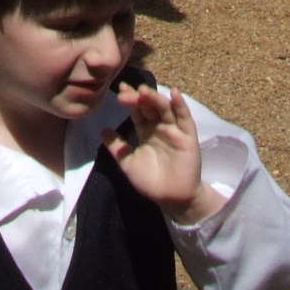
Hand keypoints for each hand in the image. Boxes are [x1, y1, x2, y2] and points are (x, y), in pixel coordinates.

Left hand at [106, 82, 215, 222]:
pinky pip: (185, 118)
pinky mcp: (188, 136)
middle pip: (149, 106)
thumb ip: (117, 148)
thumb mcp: (129, 164)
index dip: (130, 100)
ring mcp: (174, 130)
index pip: (137, 111)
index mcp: (146, 131)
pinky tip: (175, 94)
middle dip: (138, 98)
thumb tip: (102, 130)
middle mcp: (160, 126)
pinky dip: (181, 105)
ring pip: (165, 108)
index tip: (120, 90)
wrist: (171, 198)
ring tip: (144, 91)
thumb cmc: (150, 182)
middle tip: (126, 93)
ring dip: (155, 98)